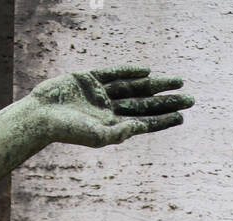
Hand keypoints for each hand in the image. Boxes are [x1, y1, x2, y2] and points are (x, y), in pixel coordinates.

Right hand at [31, 67, 192, 147]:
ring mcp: (100, 94)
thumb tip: (141, 128)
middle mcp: (110, 111)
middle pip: (145, 104)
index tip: (182, 116)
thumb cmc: (67, 132)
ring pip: (134, 88)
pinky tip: (146, 71)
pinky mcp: (89, 79)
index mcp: (114, 127)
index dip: (164, 119)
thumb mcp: (97, 136)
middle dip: (167, 101)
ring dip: (155, 85)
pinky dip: (129, 71)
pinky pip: (114, 73)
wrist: (41, 116)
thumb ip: (119, 133)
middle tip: (191, 98)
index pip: (145, 122)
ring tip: (177, 82)